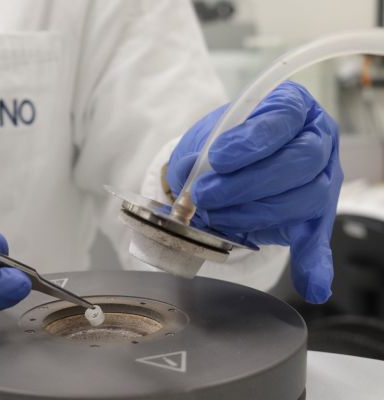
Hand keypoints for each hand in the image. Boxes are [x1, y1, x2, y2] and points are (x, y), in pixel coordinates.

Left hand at [167, 81, 342, 303]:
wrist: (225, 164)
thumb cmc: (221, 144)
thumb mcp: (204, 139)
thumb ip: (200, 155)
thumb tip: (193, 177)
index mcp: (292, 107)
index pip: (284, 116)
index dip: (253, 139)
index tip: (218, 158)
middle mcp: (317, 139)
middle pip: (301, 160)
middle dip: (249, 183)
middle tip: (206, 195)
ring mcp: (322, 177)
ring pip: (305, 197)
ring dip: (255, 213)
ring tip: (215, 218)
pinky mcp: (316, 214)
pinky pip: (318, 238)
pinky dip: (314, 262)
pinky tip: (311, 285)